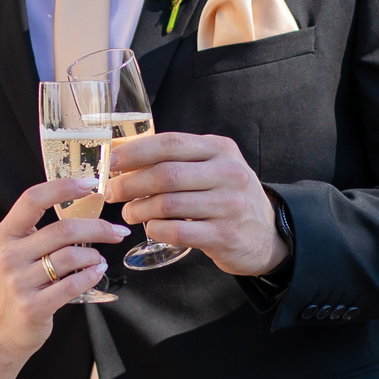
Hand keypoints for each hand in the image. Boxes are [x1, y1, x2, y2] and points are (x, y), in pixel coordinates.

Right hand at [0, 178, 126, 378]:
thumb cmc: (16, 286)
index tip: (91, 184)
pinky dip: (90, 276)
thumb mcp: (18, 253)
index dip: (63, 188)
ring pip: (70, 257)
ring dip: (94, 256)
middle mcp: (10, 255)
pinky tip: (96, 272)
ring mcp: (19, 282)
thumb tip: (85, 209)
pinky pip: (71, 285)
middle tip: (117, 231)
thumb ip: (41, 233)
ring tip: (100, 259)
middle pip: (62, 230)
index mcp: (6, 234)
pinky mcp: (33, 307)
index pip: (33, 198)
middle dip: (98, 228)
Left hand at [104, 132, 288, 277]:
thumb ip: (177, 159)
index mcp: (220, 149)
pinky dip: (156, 230)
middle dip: (130, 183)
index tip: (110, 160)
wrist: (268, 235)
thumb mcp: (212, 167)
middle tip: (112, 192)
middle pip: (166, 174)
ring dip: (139, 209)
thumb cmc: (228, 197)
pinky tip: (151, 228)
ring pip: (168, 204)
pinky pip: (178, 232)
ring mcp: (229, 205)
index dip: (135, 151)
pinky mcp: (225, 235)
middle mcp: (228, 173)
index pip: (171, 143)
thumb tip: (122, 153)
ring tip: (130, 212)